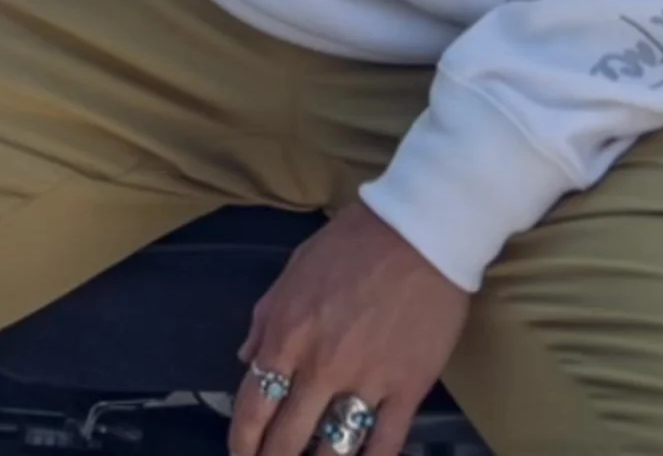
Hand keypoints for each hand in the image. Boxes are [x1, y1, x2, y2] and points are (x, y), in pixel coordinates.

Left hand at [229, 200, 469, 455]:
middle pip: (286, 439)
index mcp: (288, 333)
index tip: (243, 454)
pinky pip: (384, 445)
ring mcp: (366, 381)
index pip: (253, 406)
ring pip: (332, 451)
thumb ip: (266, 316)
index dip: (243, 441)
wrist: (420, 229)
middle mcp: (320, 366)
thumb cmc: (354, 241)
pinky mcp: (408, 389)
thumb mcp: (295, 267)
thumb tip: (246, 359)